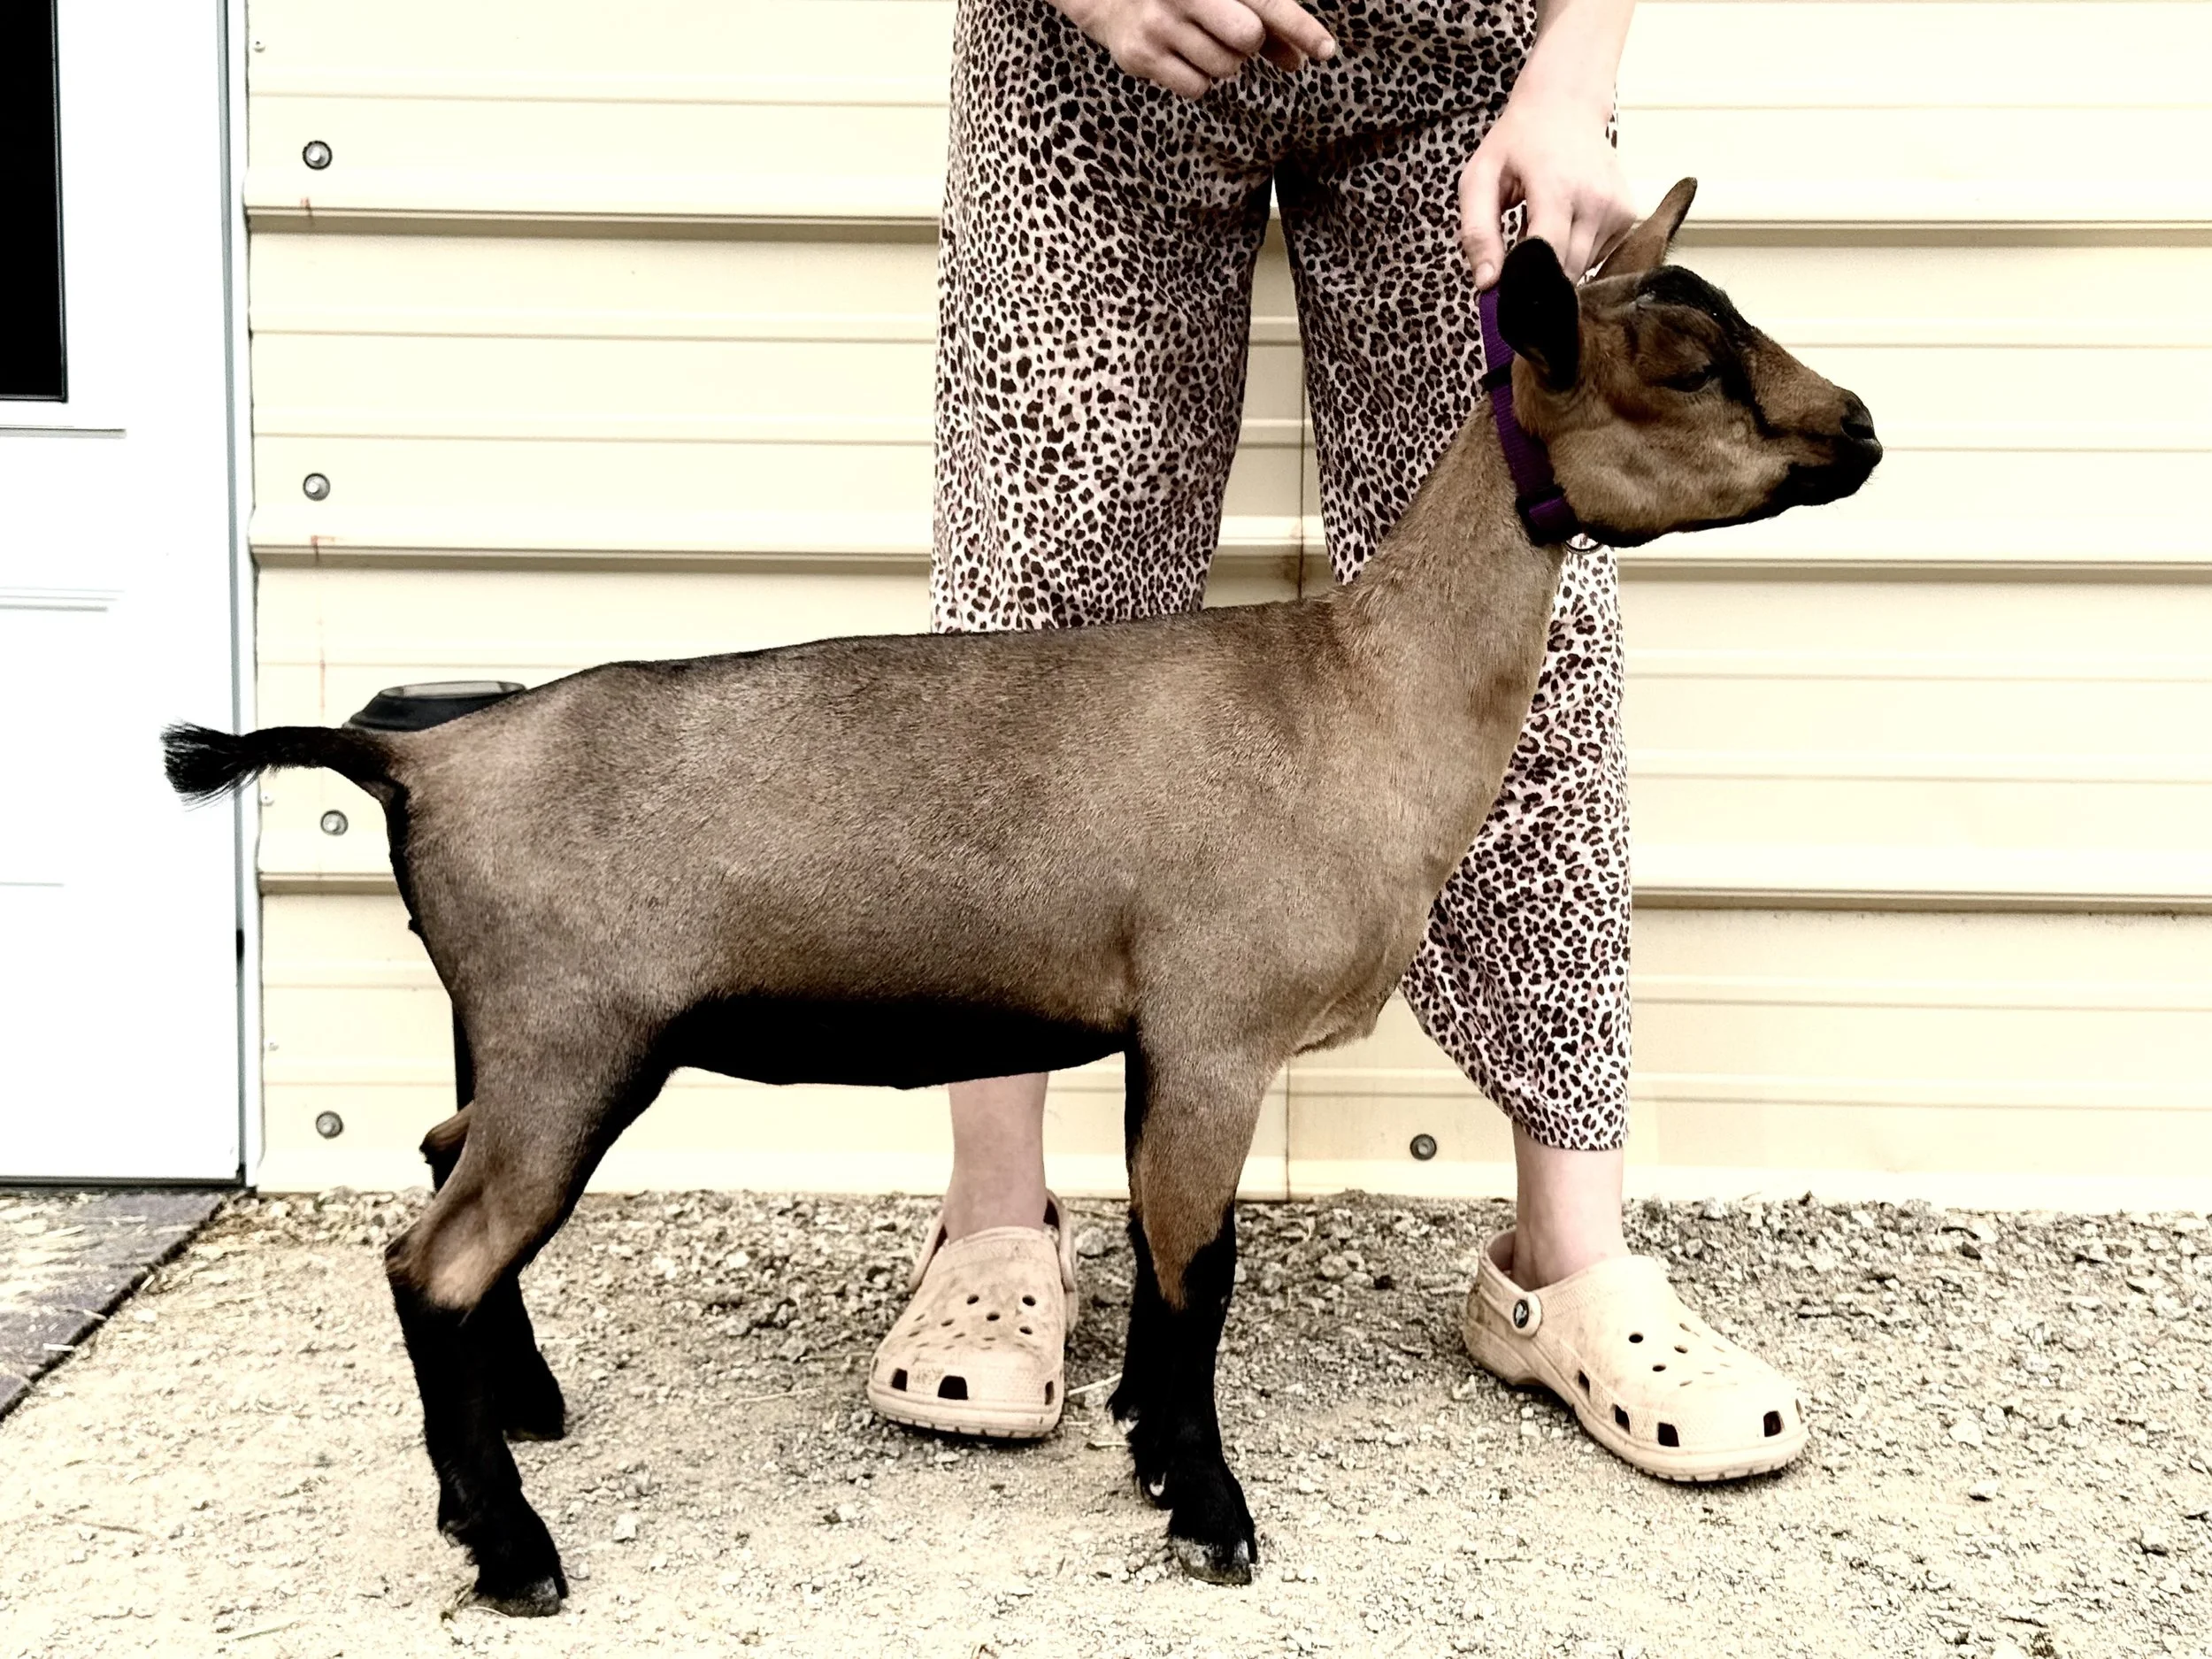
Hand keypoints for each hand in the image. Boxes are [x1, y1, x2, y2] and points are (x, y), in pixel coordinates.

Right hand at [1055, 0, 1336, 99]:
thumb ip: (1265, 22)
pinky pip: (1197, 89)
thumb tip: (1300, 60)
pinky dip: (1200, 79)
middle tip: (1233, 33)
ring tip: (1199, 40)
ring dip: (1223, 63)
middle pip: (1247, 39)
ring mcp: (1160, 25)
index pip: (1267, 3)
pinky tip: (1182, 55)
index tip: (1326, 51)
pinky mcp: (1142, 56)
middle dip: (1249, 43)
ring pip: (1224, 70)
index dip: (1299, 27)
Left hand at [1458, 92, 1634, 289]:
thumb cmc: (1518, 141)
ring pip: (1582, 268)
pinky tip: (1565, 222)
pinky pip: (1597, 255)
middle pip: (1566, 271)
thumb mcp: (1480, 178)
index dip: (1523, 282)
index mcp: (1557, 189)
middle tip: (1516, 252)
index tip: (1504, 288)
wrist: (1566, 105)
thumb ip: (1477, 232)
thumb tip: (1487, 284)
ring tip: (1541, 227)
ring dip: (1557, 262)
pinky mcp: (1628, 214)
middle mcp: (1596, 200)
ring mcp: (1617, 208)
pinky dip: (1576, 250)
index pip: (1547, 258)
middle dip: (1538, 276)